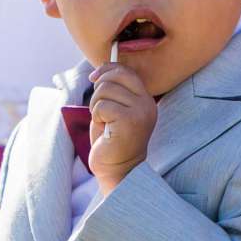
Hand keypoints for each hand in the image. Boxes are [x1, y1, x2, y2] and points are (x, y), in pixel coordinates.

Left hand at [85, 63, 156, 190]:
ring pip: (105, 91)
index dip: (107, 69)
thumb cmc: (112, 141)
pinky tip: (104, 129)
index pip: (126, 71)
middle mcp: (147, 104)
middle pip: (114, 77)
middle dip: (99, 90)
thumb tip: (101, 69)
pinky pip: (102, 106)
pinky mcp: (129, 121)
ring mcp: (140, 112)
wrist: (118, 170)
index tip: (93, 78)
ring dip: (96, 106)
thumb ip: (114, 90)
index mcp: (145, 99)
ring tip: (103, 122)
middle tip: (98, 109)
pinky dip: (97, 116)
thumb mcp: (115, 110)